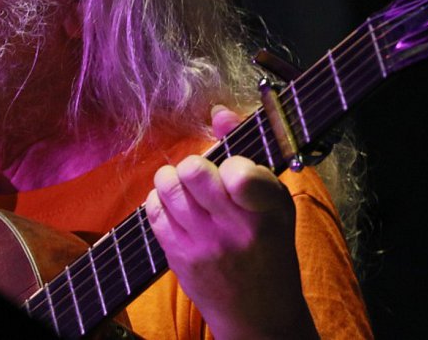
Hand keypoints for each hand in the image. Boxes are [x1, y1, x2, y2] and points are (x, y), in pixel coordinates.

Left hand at [145, 106, 318, 339]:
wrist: (261, 315)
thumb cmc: (268, 248)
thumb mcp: (274, 203)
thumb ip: (247, 152)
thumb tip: (218, 112)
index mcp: (268, 211)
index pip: (240, 174)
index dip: (231, 164)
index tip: (233, 171)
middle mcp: (236, 228)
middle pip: (193, 171)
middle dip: (192, 163)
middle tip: (198, 173)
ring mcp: (204, 245)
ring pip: (168, 187)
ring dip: (170, 178)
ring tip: (182, 185)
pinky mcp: (179, 258)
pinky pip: (153, 212)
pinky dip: (158, 200)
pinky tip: (172, 204)